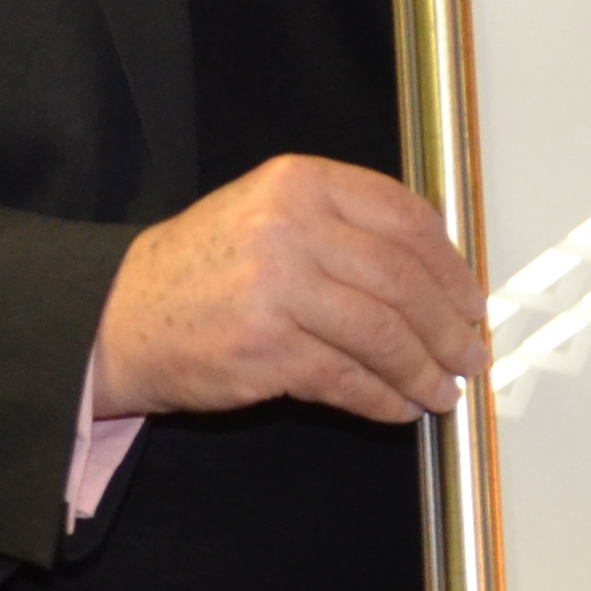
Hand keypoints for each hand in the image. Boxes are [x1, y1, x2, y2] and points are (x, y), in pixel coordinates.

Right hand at [89, 155, 485, 424]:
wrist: (120, 314)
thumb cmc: (204, 266)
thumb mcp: (269, 212)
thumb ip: (344, 226)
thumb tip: (434, 274)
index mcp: (300, 182)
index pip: (404, 217)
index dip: (450, 265)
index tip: (470, 298)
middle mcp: (291, 227)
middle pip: (402, 279)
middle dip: (448, 326)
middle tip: (470, 354)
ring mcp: (277, 289)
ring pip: (382, 333)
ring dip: (423, 369)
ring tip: (444, 390)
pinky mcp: (266, 351)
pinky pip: (347, 379)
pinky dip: (383, 398)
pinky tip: (398, 408)